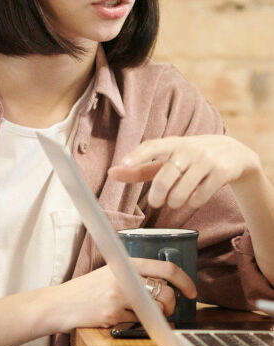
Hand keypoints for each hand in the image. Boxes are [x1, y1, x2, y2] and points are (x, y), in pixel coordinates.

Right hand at [51, 256, 196, 330]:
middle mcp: (123, 277)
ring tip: (142, 314)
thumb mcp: (109, 274)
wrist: (61, 303)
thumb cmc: (86, 290)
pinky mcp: (115, 314)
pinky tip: (123, 319)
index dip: (184, 280)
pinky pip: (140, 322)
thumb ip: (133, 276)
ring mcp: (119, 296)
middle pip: (166, 292)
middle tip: (165, 309)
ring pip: (157, 310)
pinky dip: (138, 324)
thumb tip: (165, 286)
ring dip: (156, 316)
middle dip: (171, 305)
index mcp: (124, 263)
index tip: (192, 291)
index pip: (164, 267)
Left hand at [110, 135, 262, 211]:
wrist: (234, 154)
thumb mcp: (168, 159)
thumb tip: (112, 173)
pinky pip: (201, 196)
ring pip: (182, 190)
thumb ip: (141, 168)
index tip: (122, 165)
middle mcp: (189, 149)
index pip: (152, 146)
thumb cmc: (191, 158)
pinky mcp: (222, 172)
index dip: (137, 156)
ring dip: (175, 202)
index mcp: (172, 143)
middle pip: (164, 178)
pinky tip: (193, 199)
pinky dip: (193, 202)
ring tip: (174, 202)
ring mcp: (206, 160)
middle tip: (154, 202)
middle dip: (157, 195)